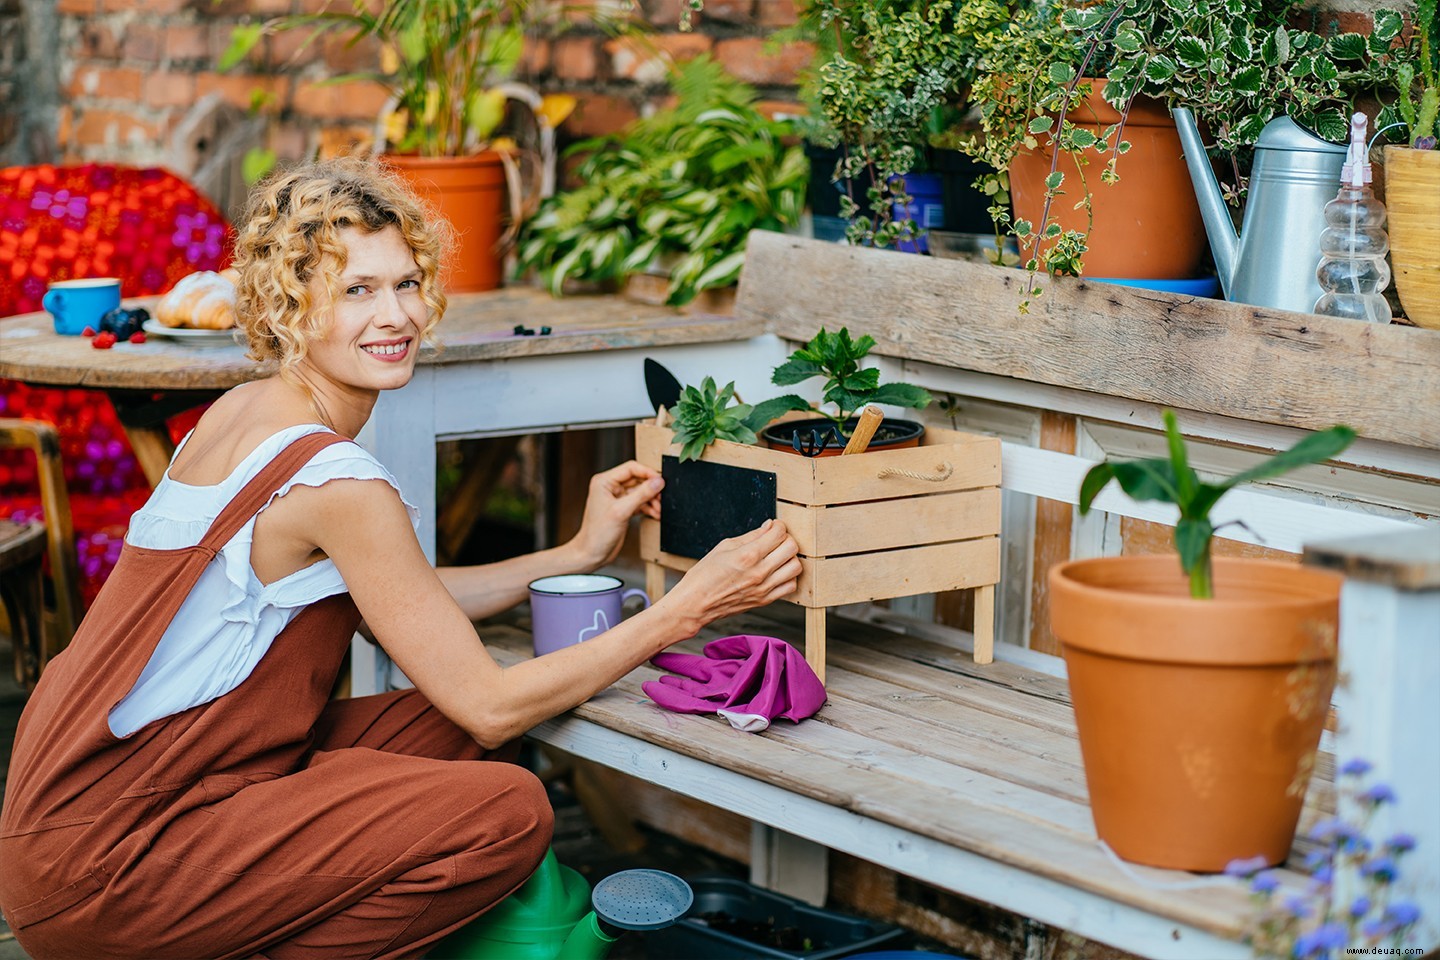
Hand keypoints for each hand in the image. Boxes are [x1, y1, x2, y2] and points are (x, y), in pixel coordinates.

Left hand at [570, 460, 663, 567]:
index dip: (648, 473)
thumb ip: (641, 495)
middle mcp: (610, 487)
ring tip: (659, 510)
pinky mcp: (622, 509)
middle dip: (651, 490)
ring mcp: (617, 498)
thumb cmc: (597, 533)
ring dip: (652, 500)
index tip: (661, 481)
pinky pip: (640, 503)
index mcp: (604, 481)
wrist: (592, 553)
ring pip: (641, 492)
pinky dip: (649, 508)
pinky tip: (655, 514)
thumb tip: (658, 482)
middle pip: (638, 480)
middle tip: (662, 498)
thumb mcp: (621, 511)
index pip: (631, 468)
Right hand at [660, 520, 800, 635]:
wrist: (695, 603)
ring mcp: (764, 588)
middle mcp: (759, 572)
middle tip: (776, 540)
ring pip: (795, 567)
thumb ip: (751, 536)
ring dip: (790, 558)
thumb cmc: (704, 575)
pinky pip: (790, 586)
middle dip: (786, 539)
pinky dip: (788, 576)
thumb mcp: (724, 547)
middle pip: (792, 548)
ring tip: (778, 556)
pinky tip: (777, 572)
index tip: (773, 527)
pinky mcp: (765, 600)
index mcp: (747, 555)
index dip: (778, 526)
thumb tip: (768, 527)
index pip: (779, 533)